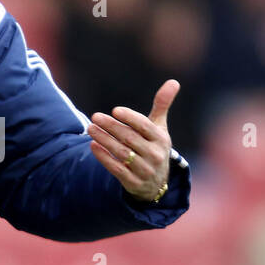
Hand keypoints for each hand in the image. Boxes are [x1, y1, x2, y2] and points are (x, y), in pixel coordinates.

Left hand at [86, 79, 179, 202]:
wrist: (156, 182)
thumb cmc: (154, 146)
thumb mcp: (159, 128)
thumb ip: (162, 105)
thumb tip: (173, 81)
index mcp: (161, 139)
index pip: (144, 126)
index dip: (130, 118)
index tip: (115, 110)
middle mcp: (155, 155)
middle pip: (129, 138)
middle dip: (111, 126)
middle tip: (95, 117)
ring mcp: (144, 170)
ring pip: (121, 153)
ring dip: (103, 140)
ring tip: (90, 128)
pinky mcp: (133, 182)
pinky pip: (116, 169)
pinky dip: (103, 157)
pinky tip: (93, 145)